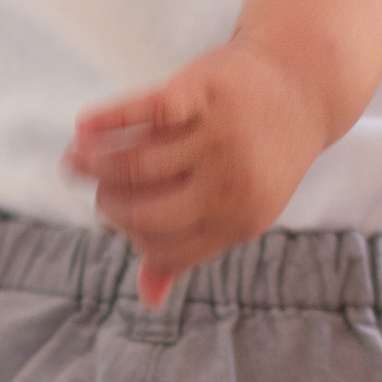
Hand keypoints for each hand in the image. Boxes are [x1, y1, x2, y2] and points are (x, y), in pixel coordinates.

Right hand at [64, 44, 332, 305]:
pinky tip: (83, 126)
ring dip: (96, 163)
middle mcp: (232, 183)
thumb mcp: (238, 206)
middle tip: (96, 192)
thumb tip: (149, 300)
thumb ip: (191, 249)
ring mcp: (219, 136)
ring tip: (77, 159)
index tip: (114, 216)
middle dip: (108, 205)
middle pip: (145, 209)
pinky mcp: (205, 91)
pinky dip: (107, 120)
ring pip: (137, 162)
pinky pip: (144, 111)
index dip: (130, 234)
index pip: (163, 245)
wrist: (304, 81)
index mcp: (240, 221)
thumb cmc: (259, 152)